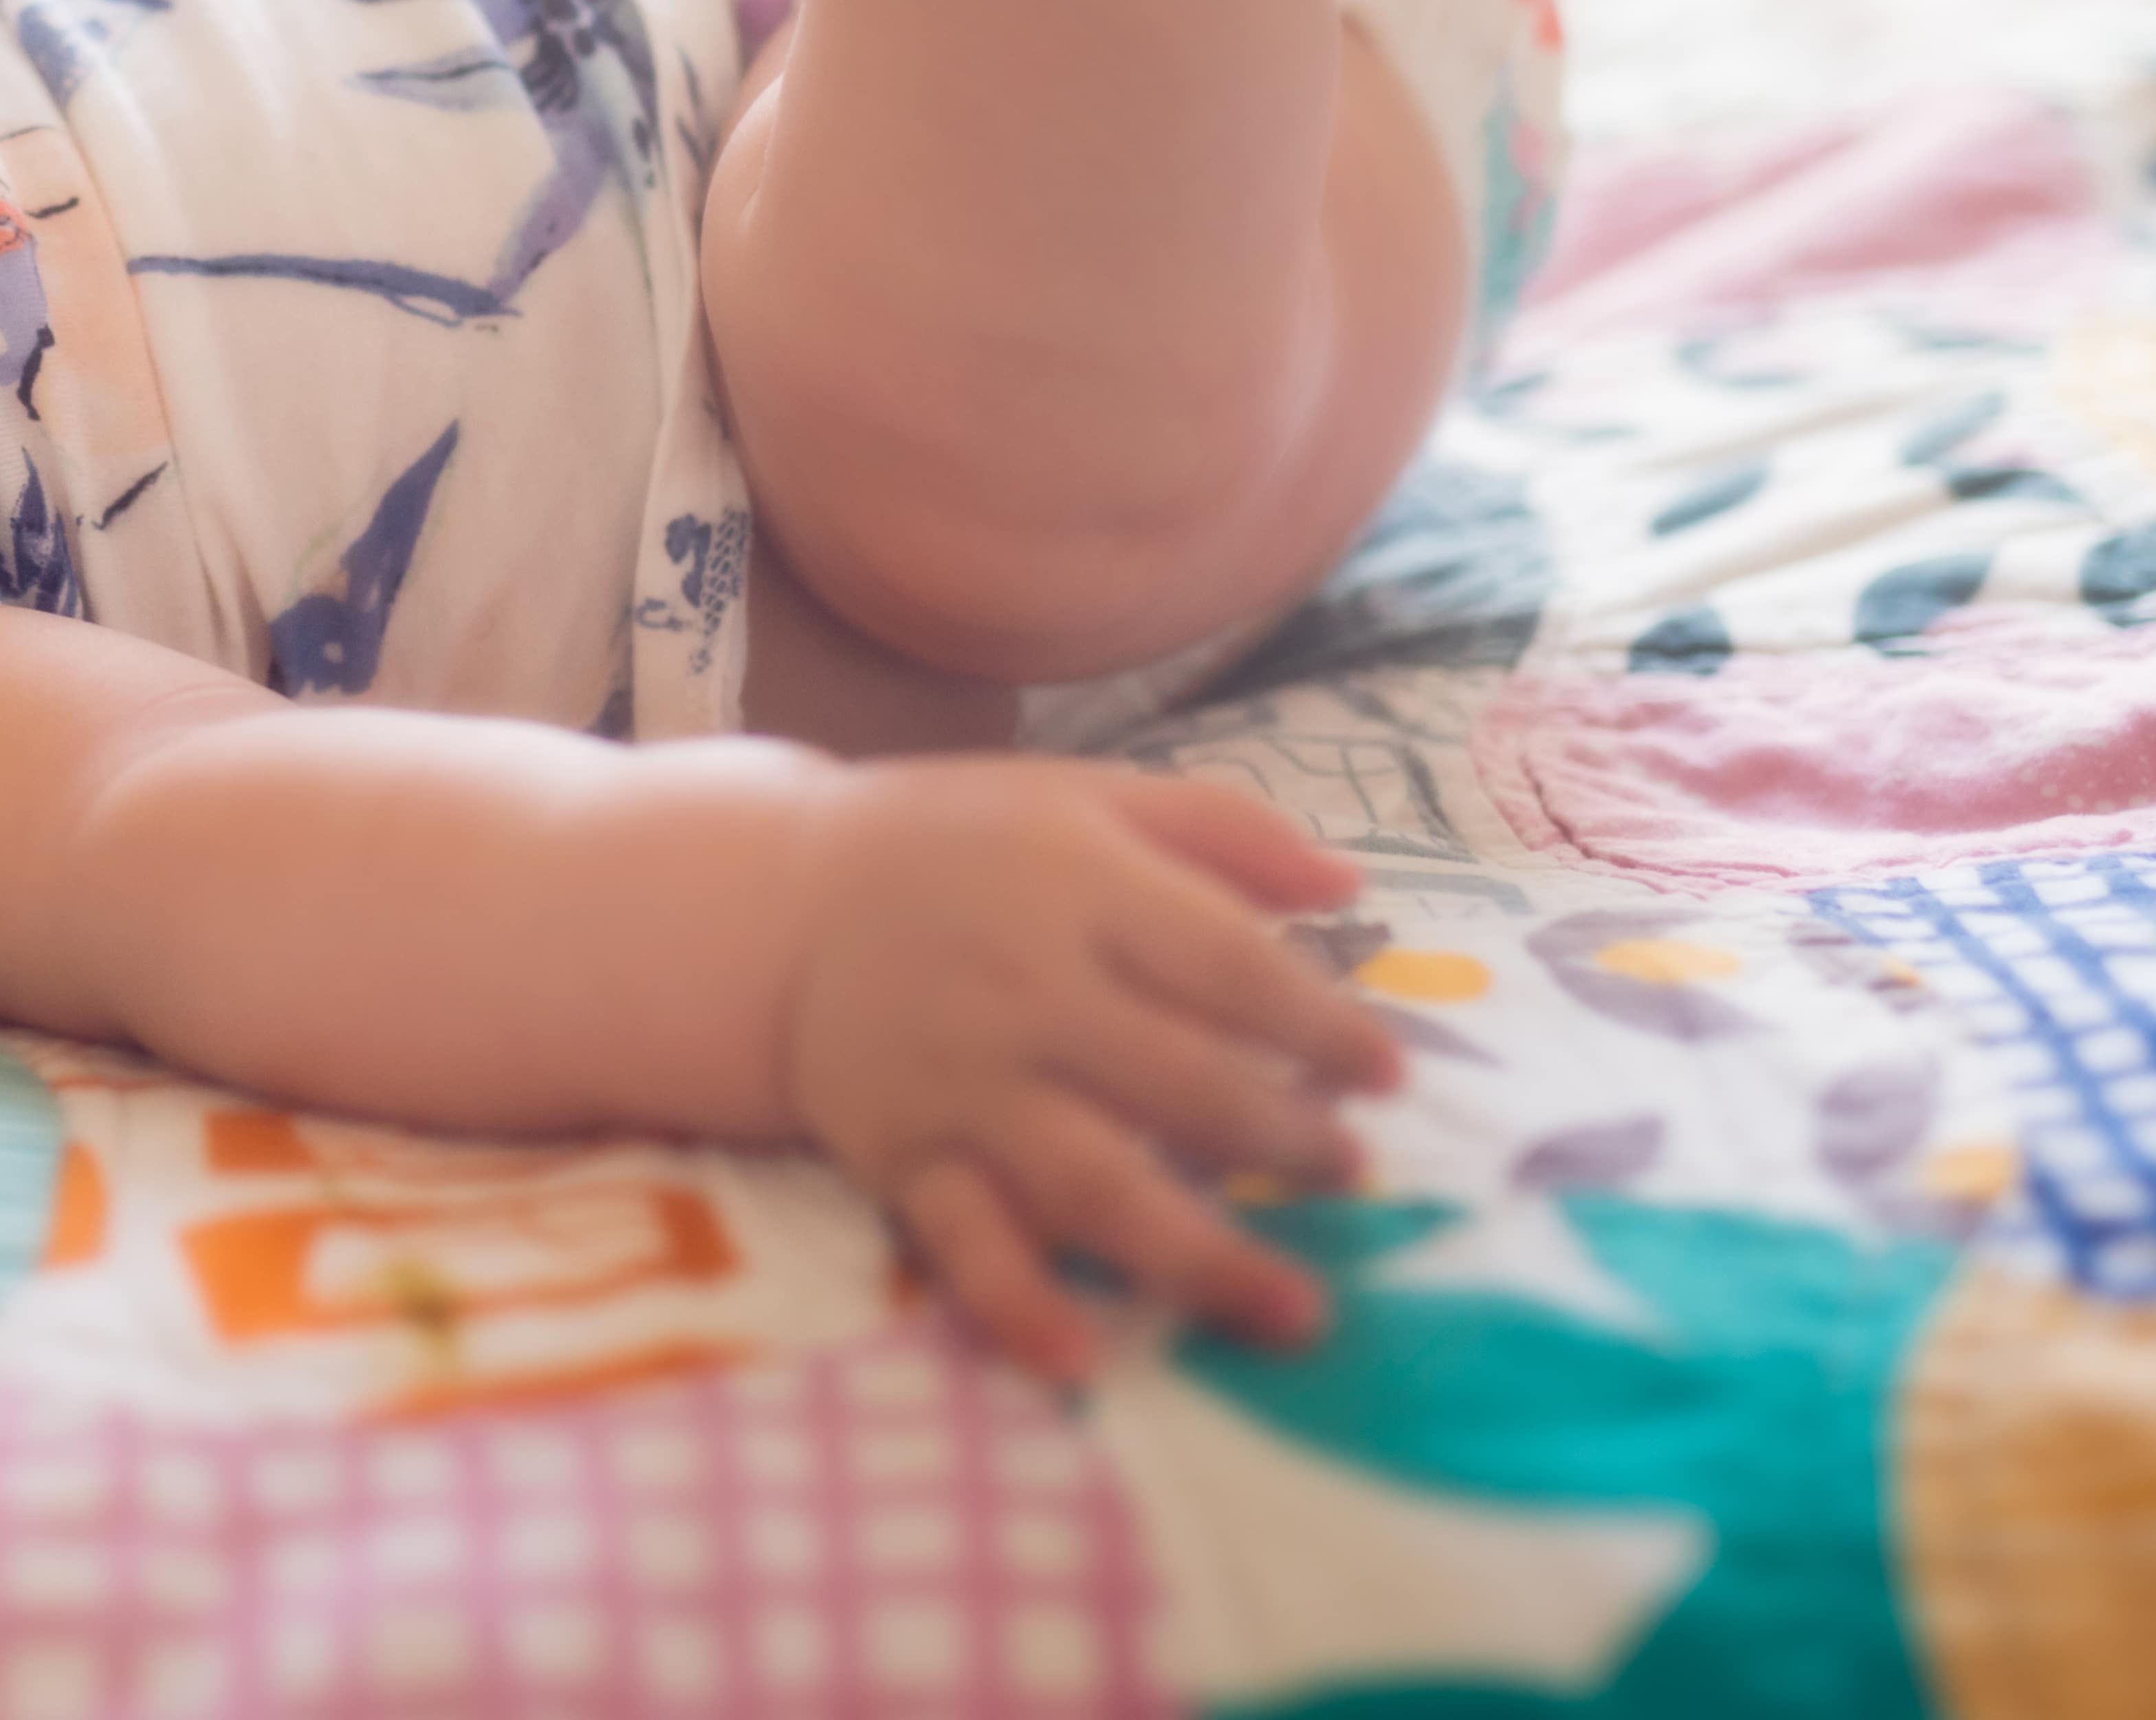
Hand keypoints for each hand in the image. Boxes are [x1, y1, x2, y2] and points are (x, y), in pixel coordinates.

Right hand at [769, 758, 1396, 1382]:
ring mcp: (962, 1083)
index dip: (1321, 1026)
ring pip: (1095, 1181)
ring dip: (1203, 1253)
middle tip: (1353, 1175)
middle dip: (1286, 1139)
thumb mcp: (1085, 797)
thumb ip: (1221, 828)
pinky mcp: (902, 1154)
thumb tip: (1352, 892)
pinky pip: (964, 1241)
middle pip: (1183, 1082)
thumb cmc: (955, 844)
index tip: (1387, 1075)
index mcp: (1079, 888)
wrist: (768, 899)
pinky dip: (1019, 1304)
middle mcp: (1025, 988)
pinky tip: (1085, 1358)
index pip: (1230, 967)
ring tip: (1297, 1308)